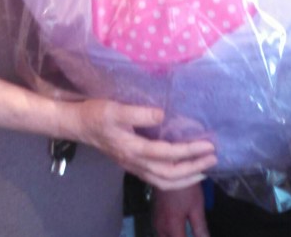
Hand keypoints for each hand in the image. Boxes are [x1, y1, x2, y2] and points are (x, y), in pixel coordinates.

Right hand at [71, 99, 216, 189]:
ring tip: (204, 169)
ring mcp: (133, 166)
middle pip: (169, 175)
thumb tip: (163, 115)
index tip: (208, 145)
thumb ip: (140, 113)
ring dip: (186, 177)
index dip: (189, 151)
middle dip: (193, 169)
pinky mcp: (131, 163)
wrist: (77, 124)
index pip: (167, 154)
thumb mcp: (116, 109)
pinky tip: (182, 169)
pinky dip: (174, 178)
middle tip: (213, 159)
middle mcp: (135, 162)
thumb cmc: (95, 114)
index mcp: (133, 149)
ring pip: (163, 181)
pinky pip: (157, 178)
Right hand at [152, 183, 209, 236]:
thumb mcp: (196, 207)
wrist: (170, 165)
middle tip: (189, 234)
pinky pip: (161, 231)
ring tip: (185, 233)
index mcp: (172, 227)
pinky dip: (169, 234)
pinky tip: (177, 230)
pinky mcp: (155, 212)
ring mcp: (156, 219)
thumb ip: (200, 229)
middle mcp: (160, 226)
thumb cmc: (186, 186)